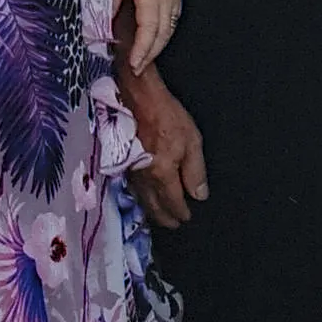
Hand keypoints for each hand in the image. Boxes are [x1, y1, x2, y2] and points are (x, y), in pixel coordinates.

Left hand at [108, 0, 183, 78]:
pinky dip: (165, 32)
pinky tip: (156, 37)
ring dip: (159, 46)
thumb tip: (102, 20)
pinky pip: (173, 17)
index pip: (150, 28)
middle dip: (151, 54)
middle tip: (138, 70)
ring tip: (145, 59)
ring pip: (170, 27)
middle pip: (163, 33)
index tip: (134, 65)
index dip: (143, 50)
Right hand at [123, 66, 207, 227]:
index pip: (172, 201)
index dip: (180, 212)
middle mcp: (143, 178)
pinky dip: (140, 198)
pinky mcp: (122, 162)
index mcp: (162, 174)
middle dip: (165, 217)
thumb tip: (199, 195)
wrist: (136, 97)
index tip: (186, 219)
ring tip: (159, 217)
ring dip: (151, 211)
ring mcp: (130, 171)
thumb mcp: (191, 141)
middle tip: (173, 225)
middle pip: (154, 206)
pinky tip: (142, 199)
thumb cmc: (166, 115)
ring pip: (141, 199)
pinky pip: (132, 189)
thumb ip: (195, 171)